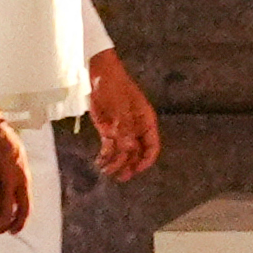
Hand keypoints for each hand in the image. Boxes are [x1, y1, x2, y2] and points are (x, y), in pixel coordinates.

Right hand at [0, 99, 32, 233]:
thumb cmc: (4, 140)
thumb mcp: (19, 159)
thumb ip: (19, 181)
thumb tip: (17, 203)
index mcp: (22, 175)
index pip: (26, 208)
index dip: (20, 224)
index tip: (14, 231)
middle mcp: (7, 180)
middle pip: (7, 215)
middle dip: (3, 227)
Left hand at [85, 47, 160, 182]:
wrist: (100, 75)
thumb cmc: (116, 87)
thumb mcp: (121, 107)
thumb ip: (124, 128)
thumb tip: (128, 148)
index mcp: (146, 122)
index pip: (152, 146)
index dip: (146, 160)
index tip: (137, 169)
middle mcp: (136, 130)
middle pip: (137, 153)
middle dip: (129, 166)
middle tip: (120, 177)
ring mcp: (122, 131)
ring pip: (122, 153)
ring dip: (115, 164)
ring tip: (105, 170)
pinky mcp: (108, 131)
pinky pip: (109, 148)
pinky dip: (105, 156)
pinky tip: (100, 162)